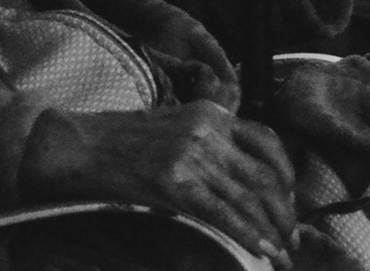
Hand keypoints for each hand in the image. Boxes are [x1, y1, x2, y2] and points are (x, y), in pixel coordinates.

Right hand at [21, 101, 297, 266]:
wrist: (76, 145)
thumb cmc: (120, 141)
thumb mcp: (174, 127)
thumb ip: (209, 143)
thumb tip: (239, 179)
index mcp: (211, 114)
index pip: (267, 141)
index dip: (287, 176)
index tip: (291, 201)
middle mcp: (208, 131)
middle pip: (264, 174)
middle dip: (284, 211)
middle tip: (292, 238)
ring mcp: (192, 156)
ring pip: (248, 197)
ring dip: (271, 230)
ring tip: (281, 254)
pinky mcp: (175, 183)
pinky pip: (223, 213)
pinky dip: (247, 234)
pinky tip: (261, 249)